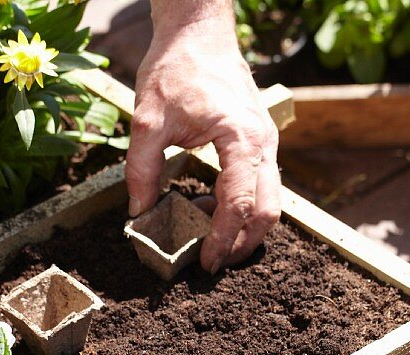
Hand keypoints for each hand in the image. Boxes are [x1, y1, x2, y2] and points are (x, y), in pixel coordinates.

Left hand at [128, 12, 279, 272]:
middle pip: (267, 213)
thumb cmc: (178, 67)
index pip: (238, 204)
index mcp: (242, 139)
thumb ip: (142, 168)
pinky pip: (261, 187)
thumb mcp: (148, 118)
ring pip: (270, 203)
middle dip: (242, 245)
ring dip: (242, 229)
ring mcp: (267, 145)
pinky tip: (206, 207)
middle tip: (212, 265)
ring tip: (205, 238)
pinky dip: (240, 207)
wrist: (200, 33)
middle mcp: (264, 145)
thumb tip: (139, 214)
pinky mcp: (260, 144)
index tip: (204, 263)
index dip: (221, 239)